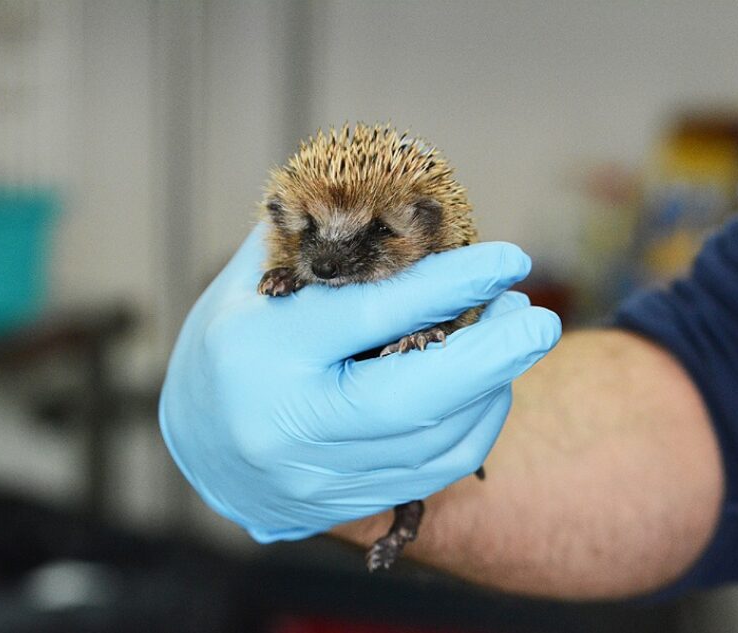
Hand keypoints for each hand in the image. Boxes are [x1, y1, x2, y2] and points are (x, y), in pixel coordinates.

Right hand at [158, 226, 561, 541]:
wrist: (197, 445)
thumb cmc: (230, 343)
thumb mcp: (252, 281)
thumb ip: (318, 242)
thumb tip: (398, 198)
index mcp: (265, 350)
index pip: (375, 314)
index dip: (453, 283)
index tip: (511, 259)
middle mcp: (290, 423)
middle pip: (420, 399)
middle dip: (497, 356)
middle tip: (540, 318)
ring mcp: (319, 476)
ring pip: (439, 442)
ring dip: (493, 390)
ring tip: (511, 341)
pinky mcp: (344, 507)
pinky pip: (433, 473)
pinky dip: (473, 428)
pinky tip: (486, 390)